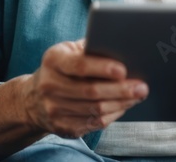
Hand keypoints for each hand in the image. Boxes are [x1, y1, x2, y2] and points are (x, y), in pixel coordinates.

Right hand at [22, 39, 147, 138]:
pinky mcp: (62, 127)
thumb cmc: (62, 67)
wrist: (34, 98)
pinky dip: (113, 115)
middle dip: (120, 90)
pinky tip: (124, 106)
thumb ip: (90, 48)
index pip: (79, 65)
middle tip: (141, 87)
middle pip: (90, 91)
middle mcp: (50, 85)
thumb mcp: (69, 51)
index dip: (102, 68)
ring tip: (138, 96)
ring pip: (95, 109)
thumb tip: (123, 49)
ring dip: (121, 103)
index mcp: (53, 60)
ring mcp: (54, 109)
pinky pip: (94, 123)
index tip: (123, 70)